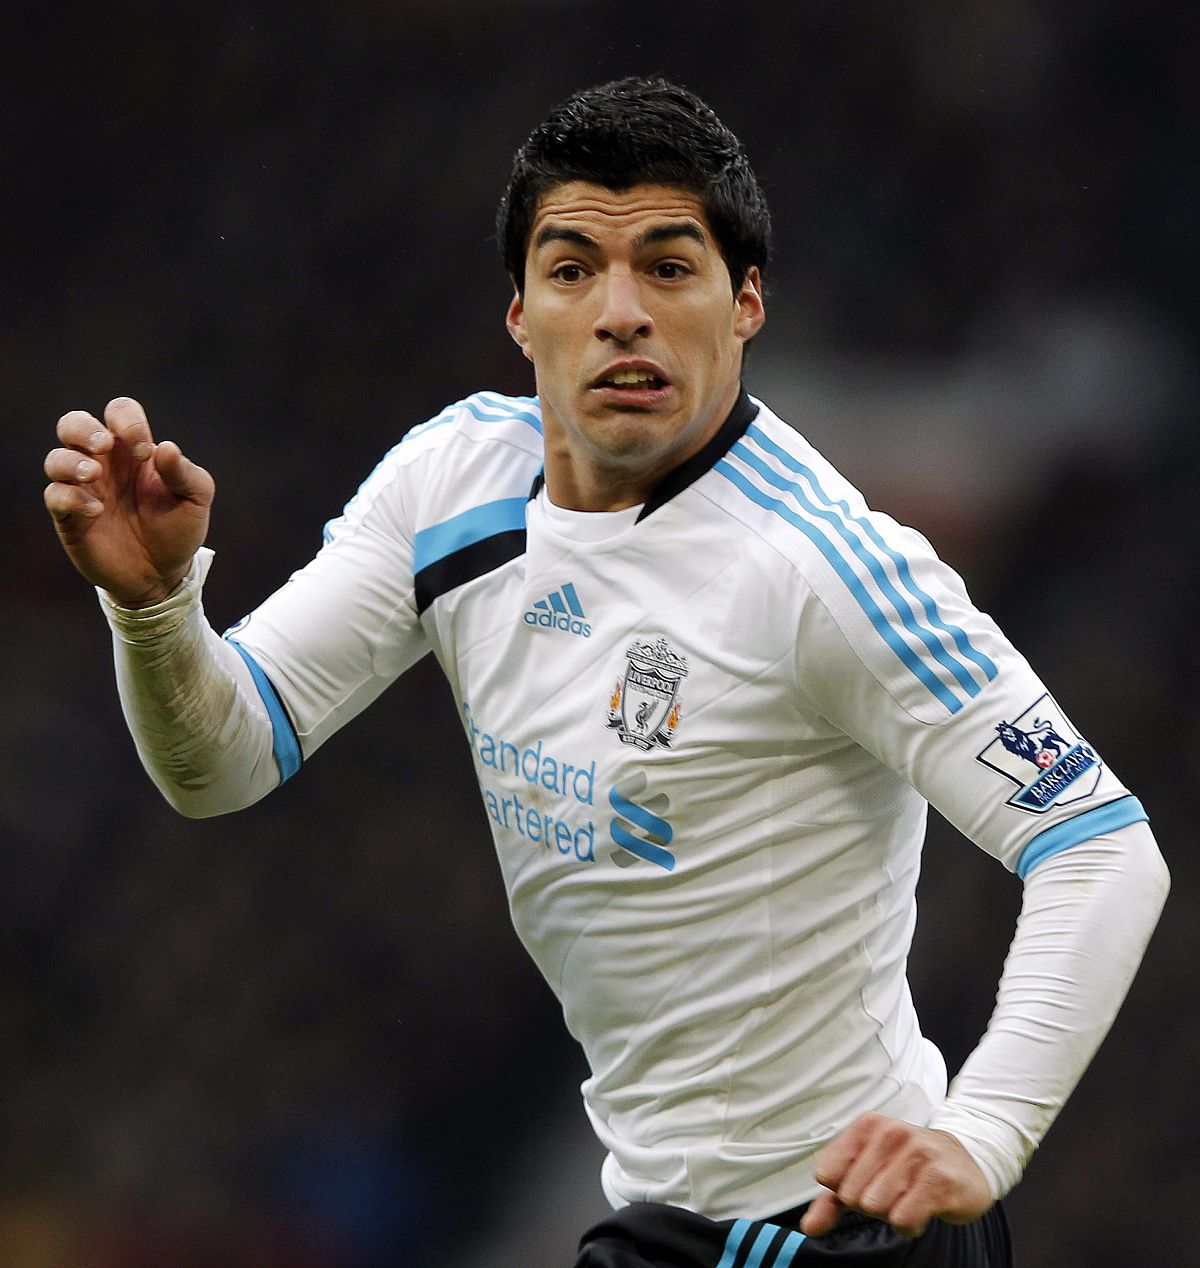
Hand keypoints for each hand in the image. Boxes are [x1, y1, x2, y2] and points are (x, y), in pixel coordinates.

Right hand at [44, 397, 214, 606]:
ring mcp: (84, 489)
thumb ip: (186, 473)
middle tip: (104, 445)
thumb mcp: (196, 500)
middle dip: (83, 428)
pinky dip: (71, 497)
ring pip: (56, 458)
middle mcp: (105, 464)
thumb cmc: (178, 529)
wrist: (164, 575)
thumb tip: (166, 447)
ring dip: (71, 461)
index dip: (127, 420)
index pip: (119, 412)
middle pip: (73, 424)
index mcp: (133, 451)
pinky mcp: (70, 517)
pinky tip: (97, 510)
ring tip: (93, 475)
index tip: (143, 450)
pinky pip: (55, 495)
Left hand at [800, 1112, 992, 1239]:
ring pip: (875, 1207)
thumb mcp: (866, 1173)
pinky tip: (923, 1208)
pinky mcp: (938, 1179)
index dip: (844, 1188)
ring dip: (891, 1213)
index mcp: (866, 1125)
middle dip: (870, 1203)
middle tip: (894, 1190)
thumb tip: (809, 1227)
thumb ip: (832, 1199)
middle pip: (851, 1194)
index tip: (865, 1181)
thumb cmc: (908, 1167)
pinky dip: (910, 1225)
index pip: (826, 1173)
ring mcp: (916, 1153)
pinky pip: (903, 1220)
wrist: (965, 1162)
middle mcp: (890, 1132)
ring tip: (909, 1196)